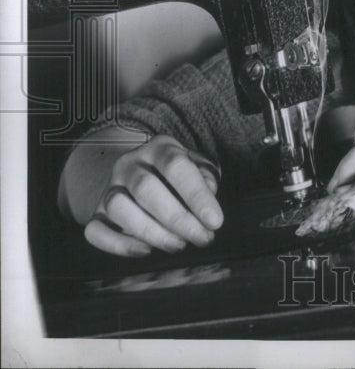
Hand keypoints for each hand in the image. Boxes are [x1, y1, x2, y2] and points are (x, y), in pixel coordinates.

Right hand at [83, 135, 223, 257]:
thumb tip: (205, 207)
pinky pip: (95, 231)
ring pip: (118, 208)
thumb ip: (206, 180)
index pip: (176, 166)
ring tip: (178, 245)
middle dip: (178, 218)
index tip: (215, 222)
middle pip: (146, 188)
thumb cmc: (180, 175)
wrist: (144, 174)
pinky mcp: (95, 214)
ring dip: (151, 232)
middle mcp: (129, 164)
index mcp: (160, 148)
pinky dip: (118, 245)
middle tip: (202, 238)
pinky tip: (146, 250)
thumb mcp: (200, 167)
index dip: (197, 196)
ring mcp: (109, 188)